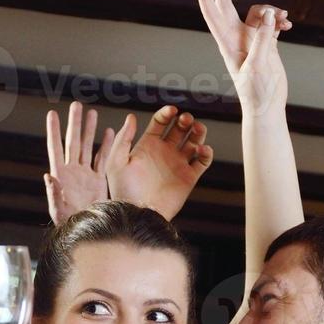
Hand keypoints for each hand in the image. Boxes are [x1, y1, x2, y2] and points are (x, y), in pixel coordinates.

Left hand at [44, 101, 111, 223]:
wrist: (86, 230)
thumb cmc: (68, 223)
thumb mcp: (58, 210)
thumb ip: (53, 193)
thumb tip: (47, 176)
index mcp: (61, 175)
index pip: (55, 148)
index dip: (54, 131)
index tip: (52, 114)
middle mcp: (72, 171)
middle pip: (72, 141)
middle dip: (74, 123)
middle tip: (76, 105)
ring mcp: (85, 174)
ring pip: (87, 146)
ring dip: (89, 130)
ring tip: (91, 113)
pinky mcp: (97, 180)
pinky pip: (102, 159)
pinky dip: (105, 146)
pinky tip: (108, 133)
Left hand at [104, 105, 213, 220]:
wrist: (138, 213)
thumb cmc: (124, 190)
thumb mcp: (116, 162)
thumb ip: (123, 139)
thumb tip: (131, 116)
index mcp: (148, 145)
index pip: (161, 122)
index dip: (167, 113)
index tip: (172, 110)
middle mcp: (165, 152)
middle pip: (180, 129)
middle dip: (185, 120)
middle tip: (186, 120)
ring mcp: (178, 164)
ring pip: (194, 141)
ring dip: (199, 132)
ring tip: (197, 129)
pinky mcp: (189, 177)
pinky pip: (203, 161)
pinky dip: (207, 153)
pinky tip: (201, 150)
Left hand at [193, 0, 291, 113]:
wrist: (267, 108)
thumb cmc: (257, 92)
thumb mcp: (259, 65)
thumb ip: (263, 38)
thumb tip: (268, 14)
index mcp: (228, 43)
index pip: (213, 13)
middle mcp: (236, 38)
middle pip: (227, 4)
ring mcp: (251, 40)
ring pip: (257, 12)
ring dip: (270, 10)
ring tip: (284, 19)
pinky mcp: (265, 45)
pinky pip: (270, 23)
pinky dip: (278, 21)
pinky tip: (288, 26)